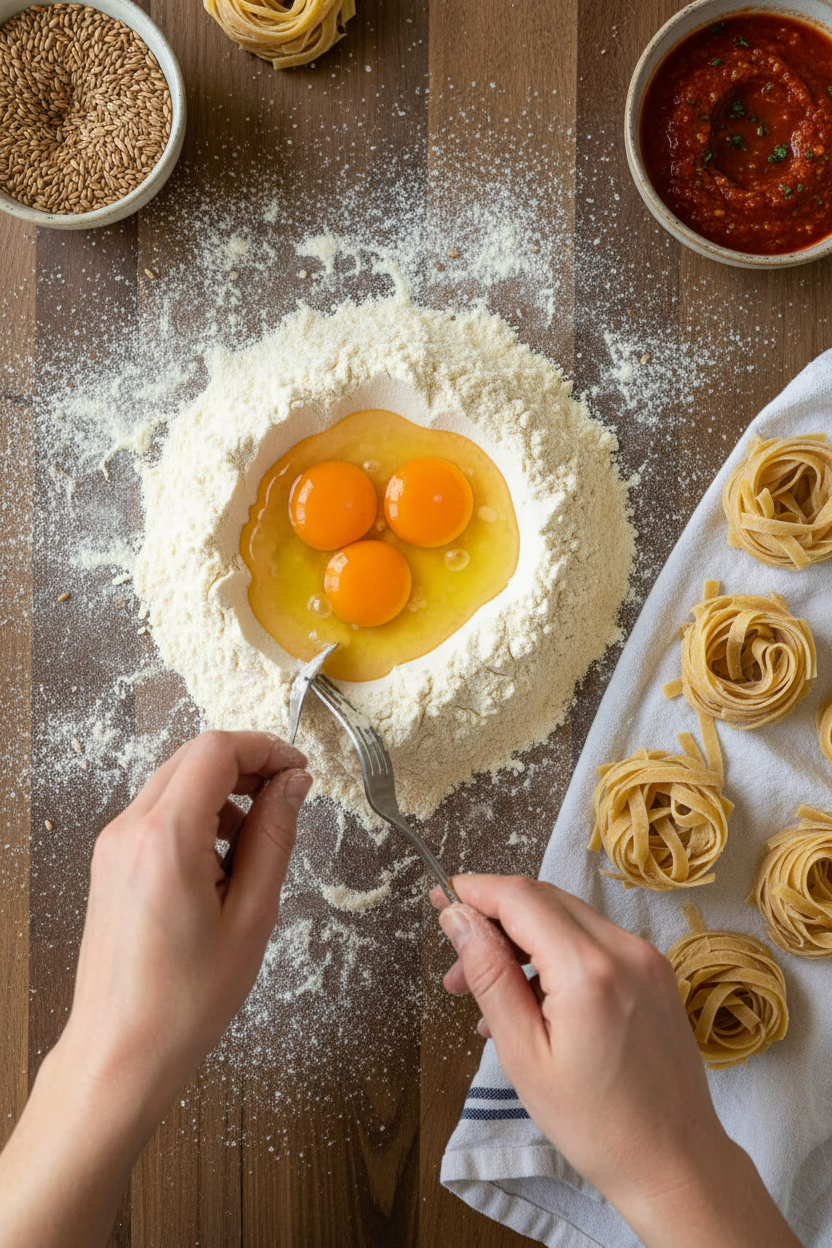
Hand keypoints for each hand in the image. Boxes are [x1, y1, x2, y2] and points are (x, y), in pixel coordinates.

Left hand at [0, 730, 309, 1247]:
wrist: (121, 1051)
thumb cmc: (186, 999)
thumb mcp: (252, 915)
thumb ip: (274, 837)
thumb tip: (292, 785)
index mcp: (166, 838)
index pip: (216, 751)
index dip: (266, 749)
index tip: (299, 771)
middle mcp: (130, 829)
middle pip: (194, 757)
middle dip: (247, 765)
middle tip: (288, 797)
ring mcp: (113, 844)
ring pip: (176, 781)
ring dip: (223, 791)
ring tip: (256, 842)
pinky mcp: (111, 861)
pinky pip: (159, 812)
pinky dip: (197, 815)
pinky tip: (222, 860)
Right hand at [434, 876, 801, 1247]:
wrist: (675, 1165)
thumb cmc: (596, 1125)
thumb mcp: (524, 1054)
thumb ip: (489, 976)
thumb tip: (457, 917)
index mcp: (588, 970)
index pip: (520, 897)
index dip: (474, 890)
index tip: (439, 896)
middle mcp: (624, 949)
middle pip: (543, 899)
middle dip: (492, 920)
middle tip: (456, 967)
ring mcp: (647, 958)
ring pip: (567, 919)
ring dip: (521, 940)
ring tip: (483, 994)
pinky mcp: (655, 973)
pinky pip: (592, 943)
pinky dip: (554, 957)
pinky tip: (528, 1002)